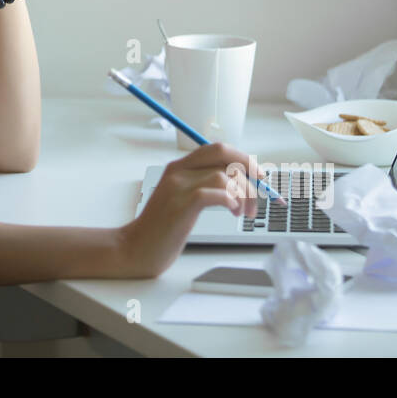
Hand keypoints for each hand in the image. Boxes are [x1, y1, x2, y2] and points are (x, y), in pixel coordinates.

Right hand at [116, 143, 266, 278]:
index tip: (258, 175)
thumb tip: (239, 184)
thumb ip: (202, 187)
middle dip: (249, 168)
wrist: (136, 248)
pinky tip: (232, 212)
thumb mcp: (181, 200)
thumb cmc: (162, 228)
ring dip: (243, 194)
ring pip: (224, 175)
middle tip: (260, 189)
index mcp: (178, 167)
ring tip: (242, 213)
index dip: (243, 158)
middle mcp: (178, 171)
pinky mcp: (181, 205)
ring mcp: (178, 187)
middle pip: (223, 153)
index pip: (217, 149)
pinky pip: (215, 192)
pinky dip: (231, 200)